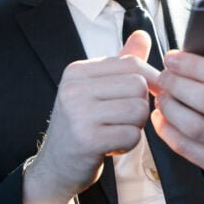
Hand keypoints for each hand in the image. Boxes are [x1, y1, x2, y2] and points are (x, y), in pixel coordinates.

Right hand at [23, 31, 158, 203]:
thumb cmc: (81, 127)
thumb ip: (120, 64)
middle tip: (122, 120)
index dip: (148, 81)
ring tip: (116, 132)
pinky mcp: (87, 139)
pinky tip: (111, 146)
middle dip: (140, 106)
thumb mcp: (95, 90)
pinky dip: (129, 144)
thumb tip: (142, 35)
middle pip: (138, 86)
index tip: (141, 98)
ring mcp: (78, 113)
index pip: (130, 64)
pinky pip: (132, 135)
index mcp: (76, 71)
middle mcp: (74, 88)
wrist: (55, 167)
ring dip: (135, 127)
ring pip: (138, 110)